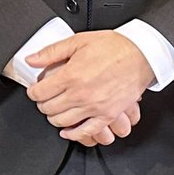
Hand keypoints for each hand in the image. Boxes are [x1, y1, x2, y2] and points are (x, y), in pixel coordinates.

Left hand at [25, 31, 154, 145]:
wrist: (142, 54)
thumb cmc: (115, 47)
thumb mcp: (79, 41)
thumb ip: (52, 52)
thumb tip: (32, 60)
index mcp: (72, 75)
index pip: (39, 92)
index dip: (33, 91)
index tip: (36, 89)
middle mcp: (81, 94)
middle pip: (48, 108)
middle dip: (43, 103)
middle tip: (46, 97)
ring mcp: (94, 107)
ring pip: (62, 122)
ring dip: (55, 117)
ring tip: (57, 109)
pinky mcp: (108, 115)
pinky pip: (85, 132)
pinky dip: (73, 134)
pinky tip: (69, 130)